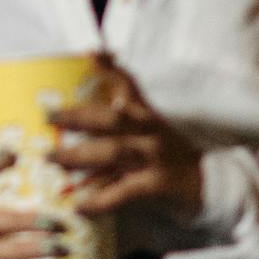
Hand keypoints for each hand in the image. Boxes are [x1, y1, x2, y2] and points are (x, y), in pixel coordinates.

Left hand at [52, 56, 201, 219]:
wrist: (209, 185)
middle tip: (48, 117)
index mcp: (148, 115)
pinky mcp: (157, 185)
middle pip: (111, 119)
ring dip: (78, 155)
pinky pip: (123, 192)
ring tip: (52, 158)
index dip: (110, 69)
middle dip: (77, 117)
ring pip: (113, 151)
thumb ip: (122, 124)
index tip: (89, 53)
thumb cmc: (170, 156)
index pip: (129, 86)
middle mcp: (151, 132)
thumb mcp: (151, 131)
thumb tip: (79, 121)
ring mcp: (154, 158)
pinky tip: (78, 205)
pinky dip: (99, 200)